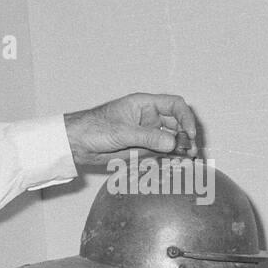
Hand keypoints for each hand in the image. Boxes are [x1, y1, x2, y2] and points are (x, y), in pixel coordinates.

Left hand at [64, 93, 197, 167]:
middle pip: (177, 122)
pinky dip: (171, 156)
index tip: (190, 133)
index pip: (174, 104)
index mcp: (144, 104)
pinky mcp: (142, 147)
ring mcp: (147, 132)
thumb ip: (148, 137)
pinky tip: (177, 163)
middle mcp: (149, 116)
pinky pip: (161, 150)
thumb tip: (172, 143)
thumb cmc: (93, 128)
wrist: (77, 143)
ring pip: (171, 138)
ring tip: (187, 159)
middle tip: (191, 151)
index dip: (186, 117)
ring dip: (181, 148)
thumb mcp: (122, 132)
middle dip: (187, 135)